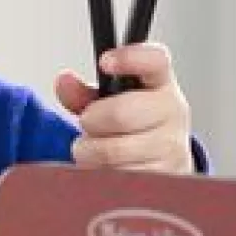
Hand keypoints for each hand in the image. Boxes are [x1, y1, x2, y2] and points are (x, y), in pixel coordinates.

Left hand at [55, 43, 193, 173]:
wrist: (167, 162)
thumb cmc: (137, 124)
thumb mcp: (112, 102)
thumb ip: (84, 92)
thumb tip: (63, 82)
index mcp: (161, 83)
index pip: (155, 60)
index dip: (130, 58)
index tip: (105, 62)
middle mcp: (172, 112)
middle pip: (121, 113)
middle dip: (92, 121)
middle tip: (88, 123)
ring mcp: (171, 147)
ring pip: (113, 152)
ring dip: (91, 152)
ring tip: (95, 149)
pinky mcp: (162, 177)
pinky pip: (117, 177)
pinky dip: (101, 174)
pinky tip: (107, 168)